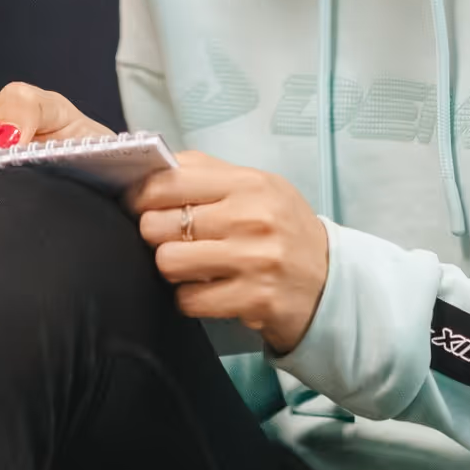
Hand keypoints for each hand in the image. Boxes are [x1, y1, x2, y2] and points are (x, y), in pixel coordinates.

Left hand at [128, 152, 328, 352]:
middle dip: (156, 236)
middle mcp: (251, 217)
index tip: (137, 207)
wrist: (332, 282)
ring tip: (191, 267)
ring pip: (168, 262)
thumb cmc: (281, 229)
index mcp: (247, 182)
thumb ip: (205, 174)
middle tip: (171, 241)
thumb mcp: (255, 188)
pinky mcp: (253, 299)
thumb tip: (147, 169)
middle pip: (158, 224)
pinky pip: (188, 300)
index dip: (139, 196)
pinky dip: (191, 299)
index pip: (166, 181)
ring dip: (171, 270)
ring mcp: (254, 260)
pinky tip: (209, 291)